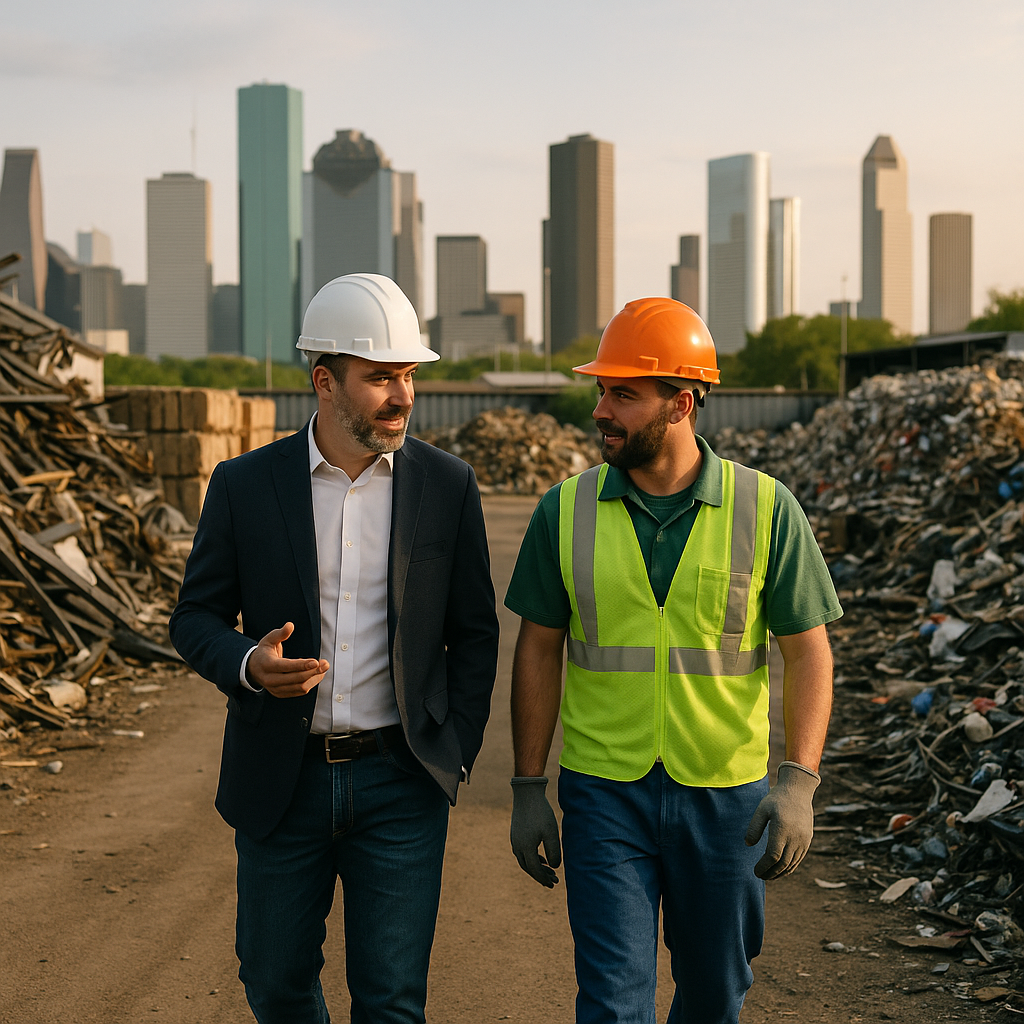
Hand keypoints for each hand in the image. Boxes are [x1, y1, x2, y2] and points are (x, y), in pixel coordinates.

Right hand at [246, 622, 328, 697]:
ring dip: (314, 678)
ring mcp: (275, 689)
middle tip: (325, 664)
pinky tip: (316, 674)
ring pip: (299, 687)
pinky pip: (299, 691)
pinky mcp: (281, 694)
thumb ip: (280, 633)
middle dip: (313, 672)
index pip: (286, 666)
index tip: (316, 662)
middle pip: (295, 679)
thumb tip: (290, 625)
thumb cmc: (264, 652)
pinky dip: (310, 683)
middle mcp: (270, 679)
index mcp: (266, 665)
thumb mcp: (269, 640)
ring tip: (323, 668)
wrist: (253, 669)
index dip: (301, 665)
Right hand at [510, 777, 560, 886]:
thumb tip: (554, 867)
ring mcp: (514, 840)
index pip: (534, 870)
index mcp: (526, 848)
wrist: (527, 794)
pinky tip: (541, 858)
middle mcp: (517, 846)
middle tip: (552, 882)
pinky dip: (531, 859)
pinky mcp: (515, 834)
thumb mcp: (551, 832)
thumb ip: (554, 851)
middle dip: (540, 876)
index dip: (544, 878)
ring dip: (536, 868)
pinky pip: (522, 852)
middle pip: (528, 868)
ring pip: (524, 861)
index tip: (553, 883)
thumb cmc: (541, 813)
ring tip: (548, 871)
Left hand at [744, 761, 819, 879]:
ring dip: (780, 873)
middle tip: (760, 876)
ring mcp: (803, 840)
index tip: (755, 870)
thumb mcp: (762, 809)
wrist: (799, 791)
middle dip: (771, 873)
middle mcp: (795, 837)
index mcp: (782, 829)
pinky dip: (789, 867)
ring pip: (792, 864)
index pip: (773, 856)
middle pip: (783, 863)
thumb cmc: (777, 799)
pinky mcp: (807, 841)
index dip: (764, 866)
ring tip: (768, 876)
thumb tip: (748, 844)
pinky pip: (798, 859)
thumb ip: (754, 827)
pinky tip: (780, 869)